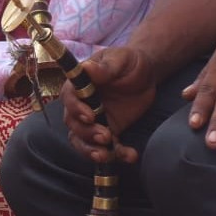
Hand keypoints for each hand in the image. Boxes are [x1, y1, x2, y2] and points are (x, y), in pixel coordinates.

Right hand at [61, 46, 158, 164]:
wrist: (145, 74)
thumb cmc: (128, 62)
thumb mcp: (120, 59)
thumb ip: (104, 67)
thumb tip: (86, 67)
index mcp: (78, 86)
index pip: (69, 100)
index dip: (77, 110)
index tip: (90, 116)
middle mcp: (80, 106)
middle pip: (74, 124)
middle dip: (87, 134)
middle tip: (105, 137)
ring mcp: (92, 122)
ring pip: (83, 141)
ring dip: (92, 151)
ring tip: (108, 156)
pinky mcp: (108, 132)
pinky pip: (106, 148)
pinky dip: (117, 155)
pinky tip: (130, 155)